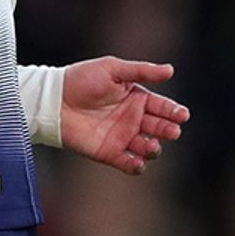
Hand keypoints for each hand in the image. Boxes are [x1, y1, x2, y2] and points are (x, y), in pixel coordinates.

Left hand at [61, 56, 189, 174]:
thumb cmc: (81, 80)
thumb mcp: (112, 69)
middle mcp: (133, 119)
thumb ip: (141, 72)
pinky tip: (137, 161)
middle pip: (160, 128)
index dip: (174, 112)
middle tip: (171, 130)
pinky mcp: (109, 152)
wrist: (53, 99)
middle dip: (168, 130)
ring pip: (149, 148)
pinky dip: (136, 166)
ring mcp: (122, 137)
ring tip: (150, 144)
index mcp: (136, 98)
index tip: (181, 114)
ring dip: (153, 148)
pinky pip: (130, 164)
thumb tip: (170, 70)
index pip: (163, 107)